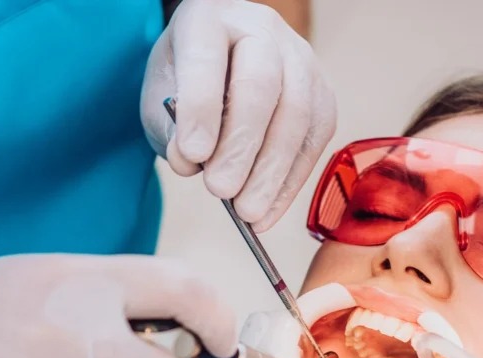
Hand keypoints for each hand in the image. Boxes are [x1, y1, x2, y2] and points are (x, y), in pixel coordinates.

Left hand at [141, 0, 336, 230]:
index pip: (207, 58)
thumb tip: (191, 162)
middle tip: (221, 190)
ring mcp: (300, 58)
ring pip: (298, 114)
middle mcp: (261, 29)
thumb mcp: (160, 99)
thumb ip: (170, 129)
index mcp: (208, 18)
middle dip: (242, 145)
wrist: (224, 62)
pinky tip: (268, 211)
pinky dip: (291, 181)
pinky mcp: (323, 93)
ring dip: (272, 171)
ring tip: (247, 212)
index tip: (192, 154)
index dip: (202, 107)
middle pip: (262, 84)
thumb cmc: (187, 82)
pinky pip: (315, 139)